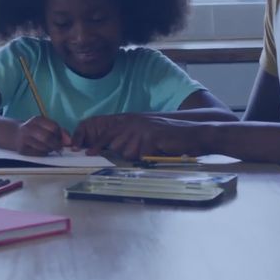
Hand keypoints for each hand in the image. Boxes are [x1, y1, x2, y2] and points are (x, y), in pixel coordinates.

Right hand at [13, 116, 71, 155]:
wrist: (14, 134)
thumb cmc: (35, 130)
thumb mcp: (45, 126)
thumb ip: (60, 131)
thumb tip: (69, 141)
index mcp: (37, 120)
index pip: (54, 127)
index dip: (61, 135)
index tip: (63, 140)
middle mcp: (29, 128)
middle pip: (48, 138)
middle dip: (56, 144)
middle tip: (59, 148)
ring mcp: (24, 139)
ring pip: (43, 147)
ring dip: (50, 150)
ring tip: (50, 148)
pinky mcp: (22, 149)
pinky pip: (38, 154)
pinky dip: (44, 153)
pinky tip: (43, 151)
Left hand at [76, 116, 211, 160]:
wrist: (195, 133)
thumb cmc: (171, 138)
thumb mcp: (148, 136)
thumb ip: (131, 140)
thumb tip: (115, 151)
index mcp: (132, 121)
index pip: (107, 132)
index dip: (95, 143)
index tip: (83, 153)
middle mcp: (134, 122)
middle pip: (115, 144)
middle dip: (124, 153)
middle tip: (137, 153)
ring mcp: (143, 128)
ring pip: (128, 152)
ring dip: (140, 156)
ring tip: (154, 149)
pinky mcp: (152, 136)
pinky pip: (142, 155)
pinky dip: (149, 158)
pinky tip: (159, 151)